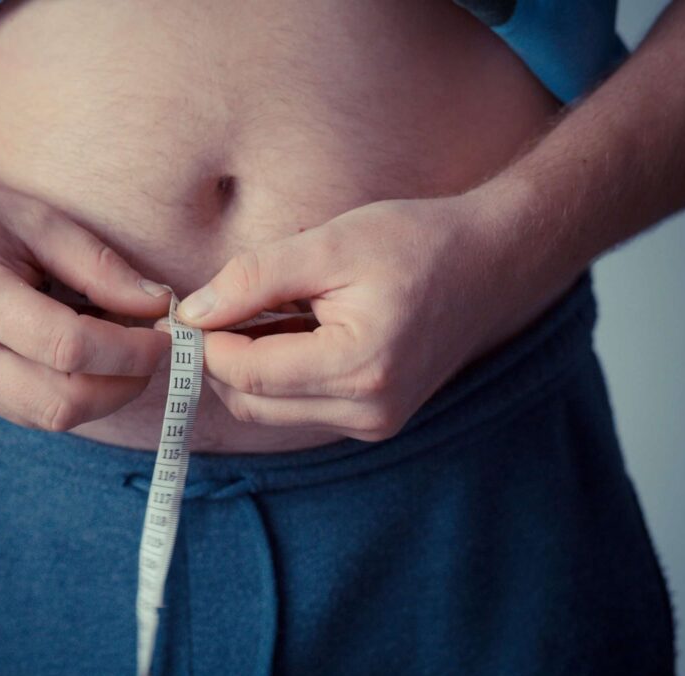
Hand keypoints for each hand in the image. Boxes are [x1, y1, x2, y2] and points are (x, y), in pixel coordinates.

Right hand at [0, 155, 171, 430]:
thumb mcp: (32, 216)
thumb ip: (98, 265)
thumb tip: (158, 305)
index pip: (70, 351)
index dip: (132, 351)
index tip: (167, 333)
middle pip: (62, 405)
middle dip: (125, 385)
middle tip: (153, 352)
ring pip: (45, 418)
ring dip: (98, 394)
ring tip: (118, 350)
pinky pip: (21, 410)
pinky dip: (63, 392)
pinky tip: (76, 358)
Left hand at [174, 195, 578, 440]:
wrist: (491, 264)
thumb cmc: (417, 243)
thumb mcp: (329, 245)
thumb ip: (254, 280)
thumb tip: (193, 313)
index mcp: (358, 367)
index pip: (246, 374)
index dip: (207, 342)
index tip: (195, 307)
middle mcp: (368, 411)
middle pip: (252, 403)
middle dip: (223, 358)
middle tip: (222, 306)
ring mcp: (374, 422)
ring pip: (272, 411)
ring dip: (251, 368)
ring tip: (269, 312)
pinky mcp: (375, 420)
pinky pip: (301, 408)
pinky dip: (281, 375)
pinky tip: (296, 330)